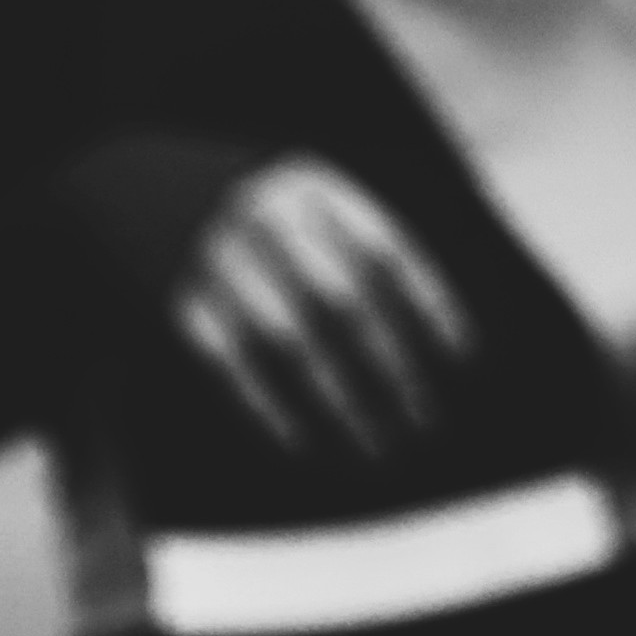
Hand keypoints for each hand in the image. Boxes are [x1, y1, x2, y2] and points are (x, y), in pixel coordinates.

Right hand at [172, 155, 474, 463]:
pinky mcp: (185, 303)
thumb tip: (456, 338)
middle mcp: (269, 219)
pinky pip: (230, 364)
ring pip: (290, 340)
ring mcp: (222, 260)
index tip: (465, 359)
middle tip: (424, 422)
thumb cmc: (284, 223)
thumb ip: (383, 254)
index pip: (387, 250)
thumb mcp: (331, 209)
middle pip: (342, 300)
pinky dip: (268, 406)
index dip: (430, 305)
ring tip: (377, 445)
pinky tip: (304, 442)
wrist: (170, 194)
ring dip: (337, 399)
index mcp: (319, 189)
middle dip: (390, 367)